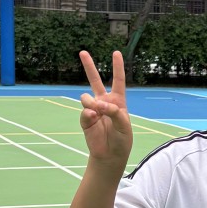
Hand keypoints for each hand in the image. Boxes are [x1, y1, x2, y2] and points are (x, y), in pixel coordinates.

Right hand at [78, 50, 131, 168]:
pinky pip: (84, 112)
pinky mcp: (85, 119)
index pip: (118, 80)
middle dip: (89, 66)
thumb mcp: (124, 124)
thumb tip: (97, 105)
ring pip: (86, 97)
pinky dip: (88, 114)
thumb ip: (113, 111)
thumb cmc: (122, 139)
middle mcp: (104, 102)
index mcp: (118, 101)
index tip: (116, 53)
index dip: (117, 67)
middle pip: (95, 80)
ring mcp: (94, 110)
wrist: (110, 155)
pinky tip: (93, 118)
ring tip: (97, 111)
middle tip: (82, 52)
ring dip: (91, 102)